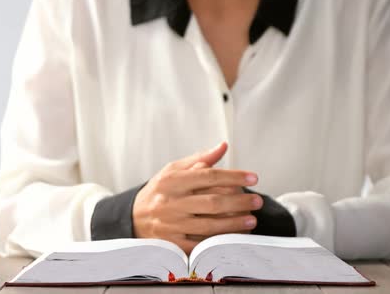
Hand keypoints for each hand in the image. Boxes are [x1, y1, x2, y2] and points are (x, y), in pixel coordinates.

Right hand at [132, 142, 262, 253]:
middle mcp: (170, 203)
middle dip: (239, 201)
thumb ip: (200, 159)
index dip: (234, 176)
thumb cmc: (159, 191)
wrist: (132, 218)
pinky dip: (219, 241)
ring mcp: (171, 225)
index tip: (253, 178)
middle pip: (212, 202)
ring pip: (209, 225)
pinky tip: (235, 236)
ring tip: (252, 219)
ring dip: (234, 223)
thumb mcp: (173, 170)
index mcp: (171, 181)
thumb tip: (223, 146)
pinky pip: (200, 244)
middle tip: (257, 200)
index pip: (208, 176)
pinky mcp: (173, 244)